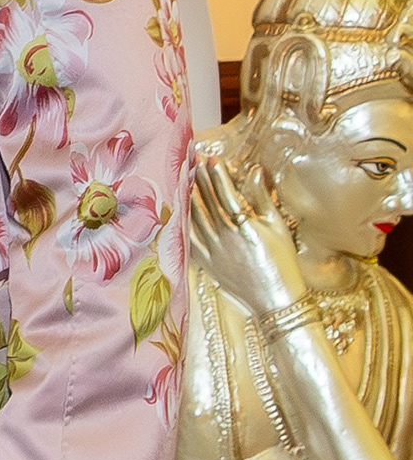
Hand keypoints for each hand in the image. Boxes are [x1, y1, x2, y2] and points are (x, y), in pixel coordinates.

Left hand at [188, 155, 304, 319]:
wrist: (275, 300)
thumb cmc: (282, 261)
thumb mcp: (278, 227)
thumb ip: (263, 198)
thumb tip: (255, 171)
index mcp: (245, 228)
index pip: (226, 195)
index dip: (218, 176)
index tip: (212, 160)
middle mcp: (225, 239)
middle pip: (206, 204)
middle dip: (199, 181)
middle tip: (191, 161)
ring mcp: (213, 252)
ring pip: (193, 219)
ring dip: (187, 197)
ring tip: (182, 179)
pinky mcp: (206, 264)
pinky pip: (188, 239)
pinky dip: (182, 223)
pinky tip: (177, 209)